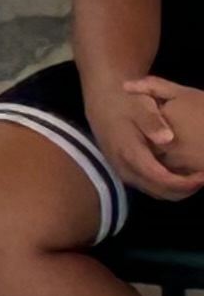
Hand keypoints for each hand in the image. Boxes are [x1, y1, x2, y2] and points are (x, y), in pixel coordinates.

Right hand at [117, 80, 203, 200]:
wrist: (102, 104)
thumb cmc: (126, 103)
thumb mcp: (140, 106)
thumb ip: (152, 122)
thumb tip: (167, 138)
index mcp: (130, 153)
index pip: (159, 178)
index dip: (183, 182)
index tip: (203, 176)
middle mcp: (126, 168)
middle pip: (159, 191)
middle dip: (185, 189)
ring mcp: (125, 172)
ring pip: (155, 192)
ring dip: (179, 190)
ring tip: (199, 179)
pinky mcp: (127, 172)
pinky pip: (151, 187)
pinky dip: (170, 187)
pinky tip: (184, 177)